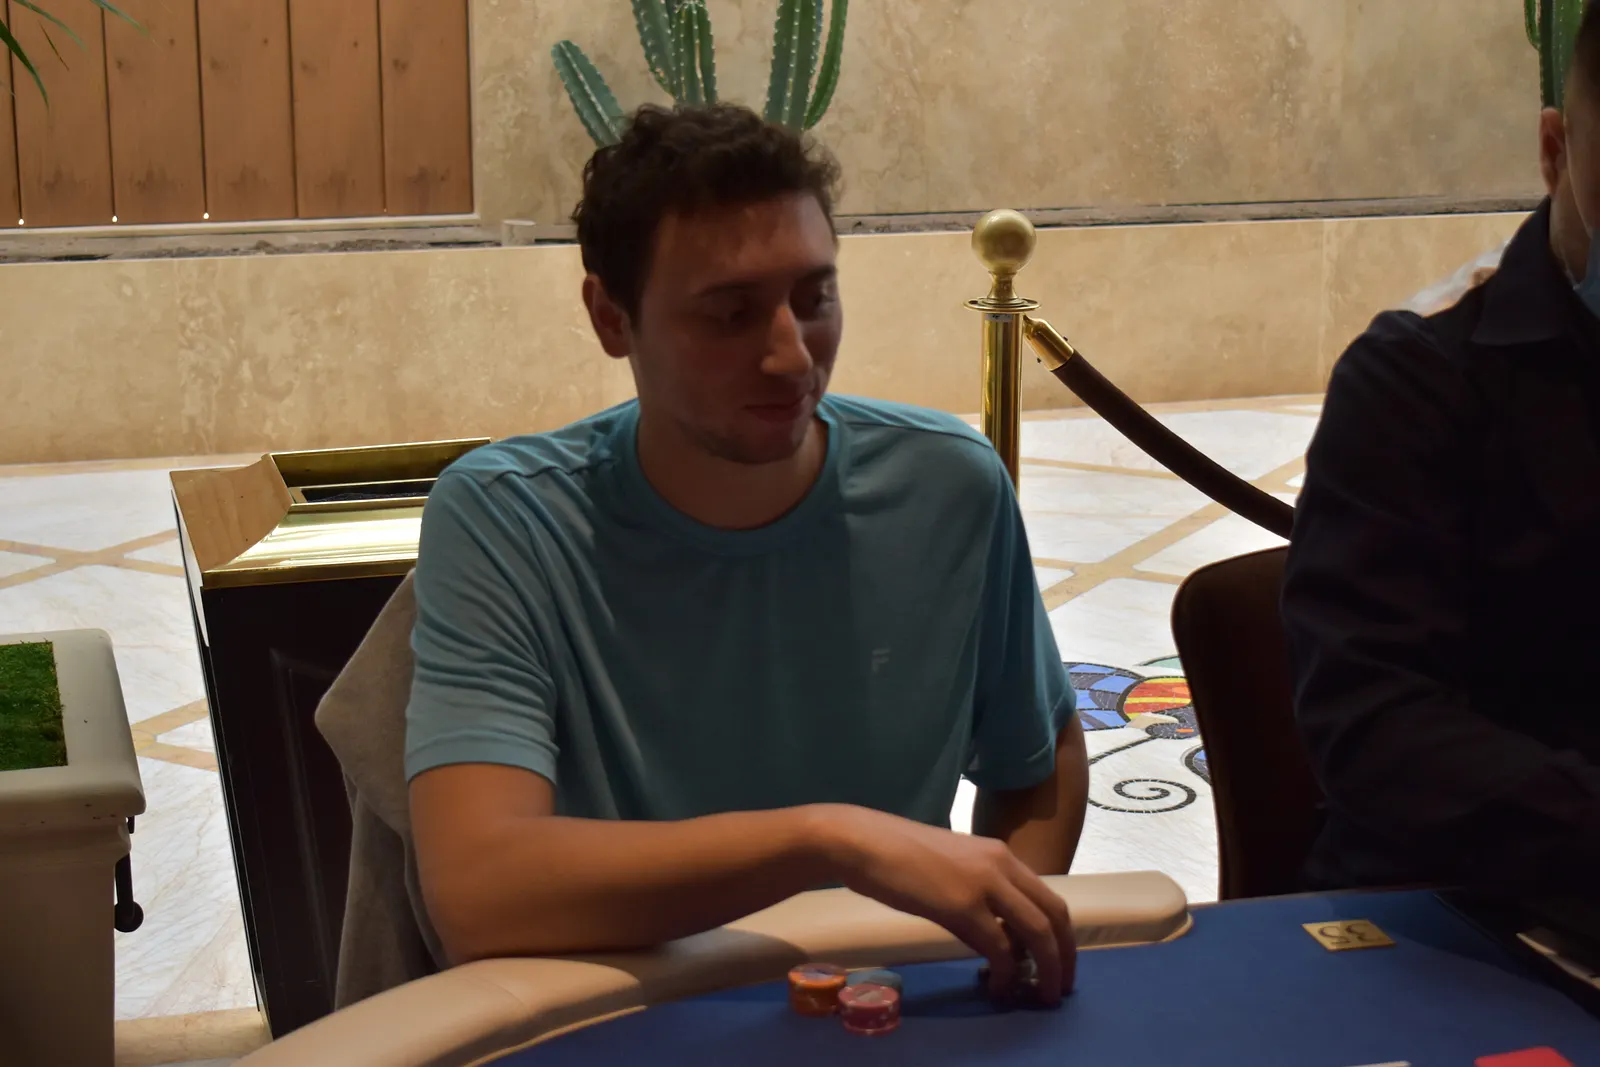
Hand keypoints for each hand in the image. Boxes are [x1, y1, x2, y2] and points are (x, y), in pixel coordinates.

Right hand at [812, 804, 1076, 1003]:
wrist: (864, 842)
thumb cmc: (898, 853)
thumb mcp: (953, 867)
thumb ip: (979, 893)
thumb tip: (995, 935)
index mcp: (1000, 854)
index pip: (1049, 897)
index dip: (1061, 935)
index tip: (1059, 962)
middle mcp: (1002, 865)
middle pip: (1054, 916)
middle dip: (1063, 956)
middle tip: (1059, 986)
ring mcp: (984, 884)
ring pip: (1037, 933)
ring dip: (1045, 969)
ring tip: (1039, 994)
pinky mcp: (962, 906)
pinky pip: (1000, 948)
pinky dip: (1006, 973)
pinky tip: (996, 986)